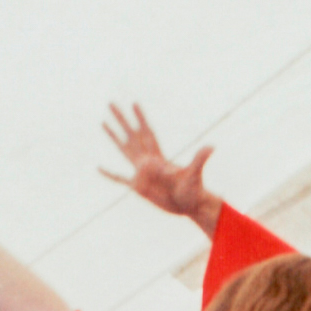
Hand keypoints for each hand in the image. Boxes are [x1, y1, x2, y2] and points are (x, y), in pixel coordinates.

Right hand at [100, 103, 214, 217]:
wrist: (190, 206)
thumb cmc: (194, 191)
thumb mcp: (194, 174)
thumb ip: (199, 160)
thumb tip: (211, 147)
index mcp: (158, 157)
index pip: (147, 133)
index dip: (141, 118)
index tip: (134, 103)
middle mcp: (148, 161)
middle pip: (131, 135)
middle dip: (122, 119)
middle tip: (111, 103)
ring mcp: (141, 173)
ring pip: (124, 150)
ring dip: (115, 137)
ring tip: (104, 123)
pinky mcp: (138, 187)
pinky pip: (120, 178)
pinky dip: (110, 174)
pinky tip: (99, 168)